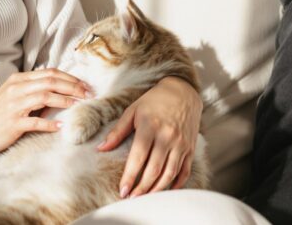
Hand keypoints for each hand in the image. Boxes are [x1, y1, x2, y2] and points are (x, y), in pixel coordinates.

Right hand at [0, 68, 92, 154]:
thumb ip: (31, 88)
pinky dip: (50, 124)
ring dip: (65, 100)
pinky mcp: (14, 123)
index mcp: (18, 79)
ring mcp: (15, 105)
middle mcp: (17, 89)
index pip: (49, 73)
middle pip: (50, 81)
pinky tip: (61, 126)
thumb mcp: (12, 94)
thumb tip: (56, 86)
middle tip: (89, 93)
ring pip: (45, 96)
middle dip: (73, 86)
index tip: (84, 85)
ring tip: (79, 104)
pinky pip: (36, 121)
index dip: (70, 77)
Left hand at [97, 76, 201, 198]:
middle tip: (132, 198)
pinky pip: (184, 170)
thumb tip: (101, 148)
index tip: (122, 190)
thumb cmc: (153, 101)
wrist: (183, 92)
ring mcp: (181, 143)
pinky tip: (165, 190)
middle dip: (142, 188)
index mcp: (150, 126)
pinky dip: (176, 184)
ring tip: (146, 197)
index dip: (130, 176)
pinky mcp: (190, 147)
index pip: (138, 157)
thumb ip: (117, 131)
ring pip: (170, 173)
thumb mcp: (132, 111)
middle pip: (154, 169)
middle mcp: (167, 136)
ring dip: (157, 189)